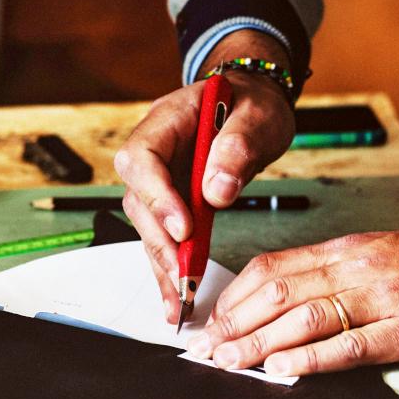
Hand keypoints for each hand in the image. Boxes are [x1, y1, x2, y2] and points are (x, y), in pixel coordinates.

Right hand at [114, 30, 295, 322]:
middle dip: (160, 240)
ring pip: (148, 223)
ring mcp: (160, 175)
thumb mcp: (259, 115)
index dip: (157, 195)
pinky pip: (165, 232)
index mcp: (168, 119)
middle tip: (184, 273)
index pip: (143, 157)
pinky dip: (172, 263)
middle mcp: (155, 149)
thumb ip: (239, 146)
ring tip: (180, 297)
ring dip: (163, 260)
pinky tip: (178, 292)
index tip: (183, 227)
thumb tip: (217, 192)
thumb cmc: (252, 103)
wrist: (252, 101)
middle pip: (139, 198)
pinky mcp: (172, 198)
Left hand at [186, 207, 398, 375]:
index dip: (236, 295)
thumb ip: (336, 271)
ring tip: (228, 361)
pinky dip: (309, 357)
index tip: (214, 318)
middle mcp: (355, 268)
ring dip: (258, 342)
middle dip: (234, 322)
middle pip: (277, 292)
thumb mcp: (380, 251)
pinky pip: (349, 344)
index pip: (273, 267)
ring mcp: (380, 298)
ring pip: (303, 317)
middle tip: (206, 346)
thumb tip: (289, 296)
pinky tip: (281, 368)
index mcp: (346, 250)